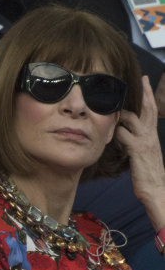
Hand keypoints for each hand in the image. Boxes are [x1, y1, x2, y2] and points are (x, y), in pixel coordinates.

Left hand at [116, 76, 164, 230]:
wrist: (157, 191)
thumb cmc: (147, 175)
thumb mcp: (143, 155)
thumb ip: (136, 143)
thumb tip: (125, 136)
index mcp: (152, 136)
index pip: (151, 111)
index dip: (148, 97)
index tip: (145, 82)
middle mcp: (151, 135)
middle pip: (147, 108)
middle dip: (144, 92)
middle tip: (141, 78)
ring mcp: (145, 141)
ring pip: (131, 119)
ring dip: (120, 117)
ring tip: (113, 116)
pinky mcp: (137, 150)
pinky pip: (123, 135)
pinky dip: (116, 133)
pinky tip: (112, 137)